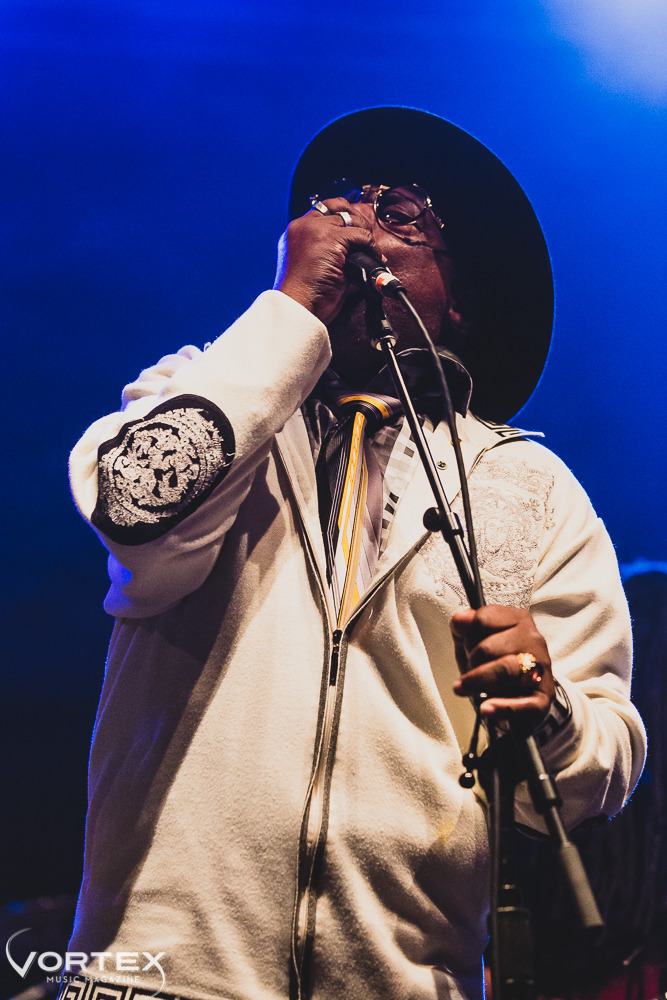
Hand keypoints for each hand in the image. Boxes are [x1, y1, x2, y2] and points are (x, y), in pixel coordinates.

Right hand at [273, 198, 382, 324]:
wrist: (298, 307)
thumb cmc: (306, 296)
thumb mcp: (316, 267)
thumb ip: (334, 253)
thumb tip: (363, 253)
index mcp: (297, 232)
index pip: (324, 210)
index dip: (344, 217)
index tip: (358, 231)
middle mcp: (304, 225)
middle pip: (338, 206)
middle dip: (357, 221)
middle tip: (367, 241)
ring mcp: (316, 230)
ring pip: (351, 219)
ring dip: (365, 235)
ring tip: (371, 253)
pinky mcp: (330, 239)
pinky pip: (361, 235)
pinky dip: (372, 247)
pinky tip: (374, 260)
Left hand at [451, 605, 554, 728]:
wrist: (518, 695)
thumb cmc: (492, 663)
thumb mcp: (473, 641)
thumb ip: (464, 627)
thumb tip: (460, 619)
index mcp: (517, 619)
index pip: (482, 620)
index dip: (467, 637)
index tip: (467, 648)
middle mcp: (533, 639)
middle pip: (488, 648)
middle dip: (471, 662)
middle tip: (469, 672)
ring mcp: (541, 667)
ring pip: (505, 670)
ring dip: (478, 683)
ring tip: (464, 690)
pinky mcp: (544, 697)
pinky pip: (524, 703)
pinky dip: (502, 708)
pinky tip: (486, 709)